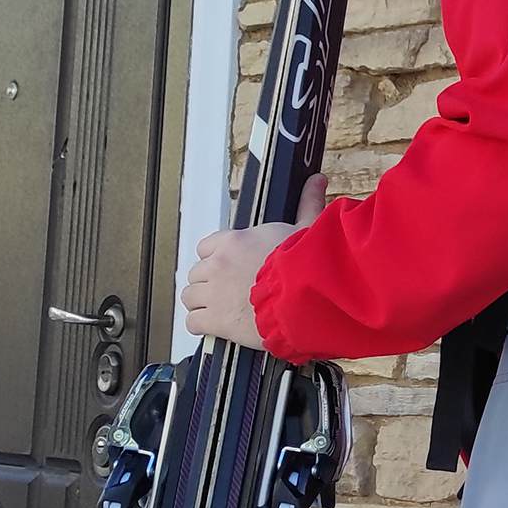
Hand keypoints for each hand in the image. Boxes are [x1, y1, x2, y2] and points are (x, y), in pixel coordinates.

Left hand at [180, 172, 329, 349]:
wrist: (305, 297)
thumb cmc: (305, 265)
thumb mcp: (306, 228)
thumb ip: (307, 204)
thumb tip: (317, 180)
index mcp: (233, 241)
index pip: (207, 247)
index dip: (217, 258)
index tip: (230, 267)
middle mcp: (217, 265)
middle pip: (197, 273)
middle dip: (210, 282)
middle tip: (230, 291)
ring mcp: (212, 293)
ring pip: (190, 297)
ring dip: (203, 303)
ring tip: (223, 310)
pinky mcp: (214, 320)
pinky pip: (193, 322)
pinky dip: (203, 325)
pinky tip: (219, 326)